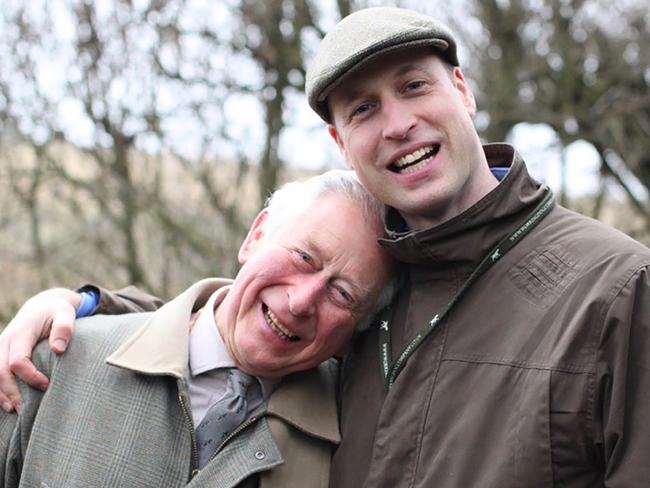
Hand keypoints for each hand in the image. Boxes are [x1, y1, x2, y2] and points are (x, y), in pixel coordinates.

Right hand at [0, 288, 80, 412]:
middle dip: (10, 391)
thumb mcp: (66, 313)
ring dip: (0, 393)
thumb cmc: (56, 311)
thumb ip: (64, 328)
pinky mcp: (1, 353)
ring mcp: (1, 347)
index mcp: (21, 332)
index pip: (18, 360)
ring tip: (13, 409)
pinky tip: (6, 401)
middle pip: (0, 371)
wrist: (42, 305)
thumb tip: (58, 350)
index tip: (46, 385)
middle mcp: (6, 340)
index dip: (30, 376)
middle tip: (24, 409)